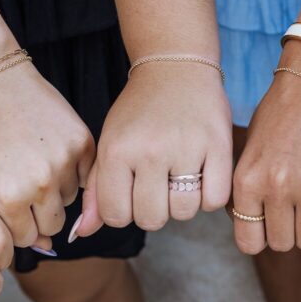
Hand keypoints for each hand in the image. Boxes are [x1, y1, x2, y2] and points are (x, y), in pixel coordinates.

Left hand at [0, 63, 94, 252]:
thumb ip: (9, 218)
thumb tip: (45, 245)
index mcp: (7, 198)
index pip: (27, 237)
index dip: (21, 225)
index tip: (15, 208)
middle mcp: (39, 185)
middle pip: (54, 224)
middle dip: (43, 213)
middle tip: (30, 189)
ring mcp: (64, 163)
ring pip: (72, 199)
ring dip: (59, 190)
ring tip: (39, 163)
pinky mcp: (83, 143)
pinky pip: (87, 174)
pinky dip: (75, 170)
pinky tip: (55, 152)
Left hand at [76, 59, 231, 236]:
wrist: (175, 68)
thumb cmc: (138, 112)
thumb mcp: (109, 144)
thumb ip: (96, 190)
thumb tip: (82, 233)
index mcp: (116, 151)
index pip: (116, 216)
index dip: (124, 210)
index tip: (131, 192)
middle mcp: (149, 151)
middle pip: (151, 219)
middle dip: (154, 208)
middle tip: (157, 184)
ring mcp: (185, 148)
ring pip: (184, 212)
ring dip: (183, 203)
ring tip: (180, 176)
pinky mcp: (218, 145)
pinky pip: (214, 200)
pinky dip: (209, 196)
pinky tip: (202, 176)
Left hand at [231, 46, 300, 253]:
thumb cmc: (277, 117)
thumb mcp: (248, 153)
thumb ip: (248, 192)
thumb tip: (253, 227)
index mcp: (247, 182)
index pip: (249, 242)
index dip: (260, 237)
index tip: (268, 226)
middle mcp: (276, 187)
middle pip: (282, 243)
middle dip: (287, 233)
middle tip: (293, 214)